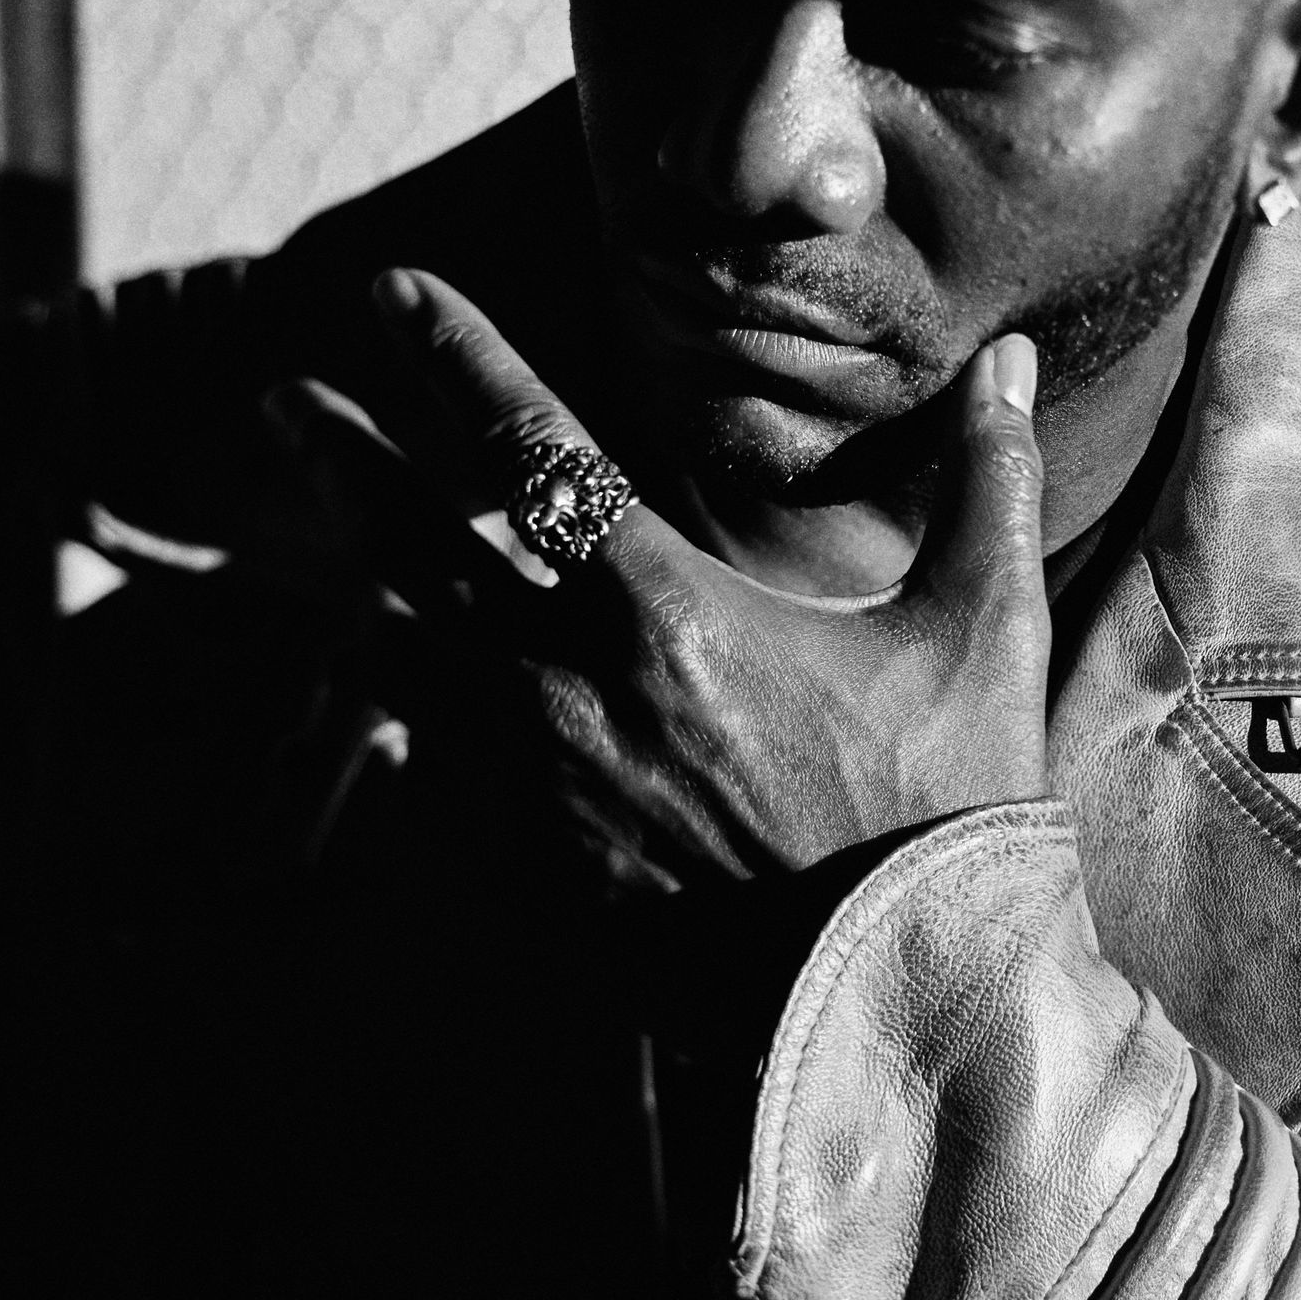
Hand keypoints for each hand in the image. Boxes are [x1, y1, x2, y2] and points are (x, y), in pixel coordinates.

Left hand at [336, 267, 1050, 883]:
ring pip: (399, 663)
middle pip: (406, 547)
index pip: (527, 448)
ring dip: (360, 592)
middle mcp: (566, 691)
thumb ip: (988, 481)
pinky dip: (412, 726)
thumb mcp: (981, 635)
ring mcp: (529, 791)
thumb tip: (1017, 359)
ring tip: (332, 554)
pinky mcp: (523, 874)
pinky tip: (402, 706)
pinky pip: (431, 779)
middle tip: (283, 406)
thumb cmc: (943, 814)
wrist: (897, 1005)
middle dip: (338, 463)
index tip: (388, 293)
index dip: (449, 356)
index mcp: (665, 613)